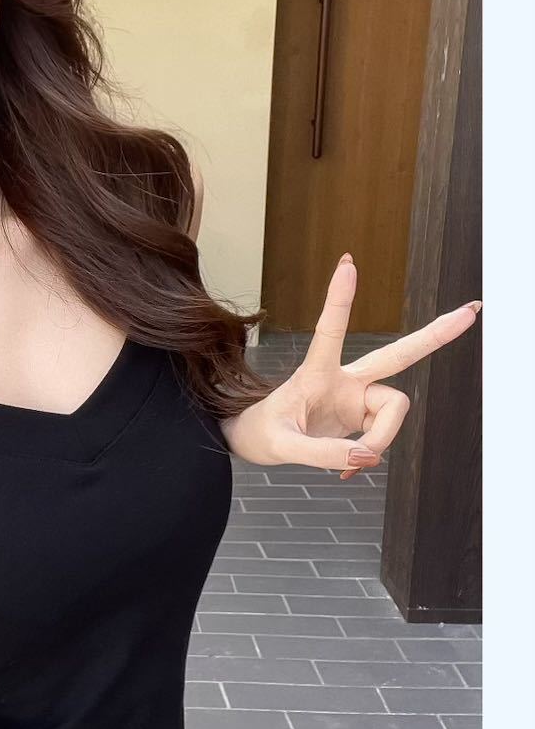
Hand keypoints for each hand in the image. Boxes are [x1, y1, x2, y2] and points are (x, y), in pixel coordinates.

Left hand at [224, 256, 480, 478]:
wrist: (258, 440)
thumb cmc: (263, 432)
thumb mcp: (281, 446)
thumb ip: (321, 453)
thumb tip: (365, 457)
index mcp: (317, 372)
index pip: (330, 330)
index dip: (340, 299)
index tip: (348, 264)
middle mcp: (345, 379)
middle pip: (398, 354)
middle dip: (435, 335)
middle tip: (470, 311)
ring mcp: (357, 396)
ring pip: (395, 411)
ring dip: (381, 439)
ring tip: (351, 460)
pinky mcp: (362, 414)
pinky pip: (383, 433)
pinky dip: (372, 450)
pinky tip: (350, 463)